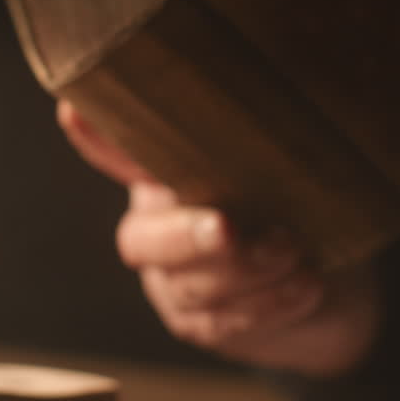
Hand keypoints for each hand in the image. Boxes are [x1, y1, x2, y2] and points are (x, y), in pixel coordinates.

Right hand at [57, 99, 381, 376]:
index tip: (71, 111)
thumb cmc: (301, 210)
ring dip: (245, 270)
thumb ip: (263, 136)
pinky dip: (268, 303)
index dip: (97, 138)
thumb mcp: (288, 168)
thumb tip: (269, 77)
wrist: (328, 288)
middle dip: (187, 235)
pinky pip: (223, 321)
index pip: (122, 154)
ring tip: (292, 250)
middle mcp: (157, 228)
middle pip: (144, 238)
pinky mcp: (203, 324)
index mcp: (167, 176)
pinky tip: (306, 284)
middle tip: (229, 228)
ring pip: (189, 285)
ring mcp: (174, 282)